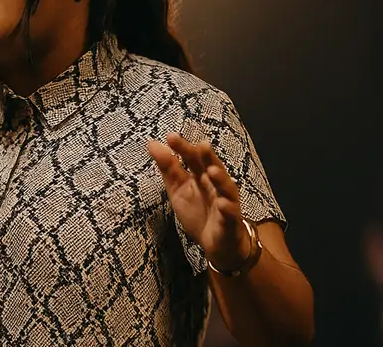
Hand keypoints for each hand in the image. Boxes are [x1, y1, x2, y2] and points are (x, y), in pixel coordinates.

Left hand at [147, 133, 250, 270]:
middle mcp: (215, 185)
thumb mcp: (178, 190)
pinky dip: (228, 208)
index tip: (171, 137)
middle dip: (208, 157)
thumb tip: (151, 143)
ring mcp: (226, 201)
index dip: (183, 148)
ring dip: (220, 179)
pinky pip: (231, 213)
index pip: (193, 158)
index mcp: (201, 175)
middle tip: (201, 145)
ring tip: (212, 171)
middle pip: (213, 167)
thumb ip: (167, 168)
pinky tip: (222, 203)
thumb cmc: (198, 212)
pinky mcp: (231, 221)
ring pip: (226, 188)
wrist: (216, 244)